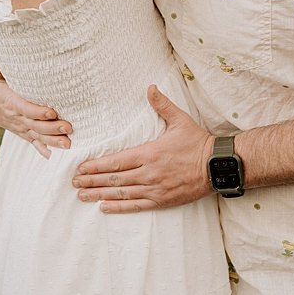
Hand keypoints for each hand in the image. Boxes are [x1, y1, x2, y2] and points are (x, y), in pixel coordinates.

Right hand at [0, 58, 70, 158]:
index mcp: (10, 102)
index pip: (25, 109)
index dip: (37, 112)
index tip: (52, 112)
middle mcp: (16, 118)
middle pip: (35, 125)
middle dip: (51, 128)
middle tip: (68, 128)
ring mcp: (21, 127)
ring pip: (37, 136)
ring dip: (53, 141)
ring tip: (68, 144)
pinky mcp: (25, 133)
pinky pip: (34, 143)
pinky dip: (44, 150)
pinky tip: (55, 157)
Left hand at [72, 86, 212, 212]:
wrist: (220, 166)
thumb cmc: (198, 142)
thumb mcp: (180, 120)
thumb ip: (162, 105)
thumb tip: (150, 87)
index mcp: (149, 153)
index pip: (116, 161)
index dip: (96, 166)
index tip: (80, 168)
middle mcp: (149, 172)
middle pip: (114, 178)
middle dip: (92, 180)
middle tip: (74, 182)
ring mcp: (156, 188)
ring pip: (122, 192)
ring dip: (100, 194)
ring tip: (82, 195)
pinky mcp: (163, 200)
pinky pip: (137, 205)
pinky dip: (119, 206)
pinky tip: (104, 207)